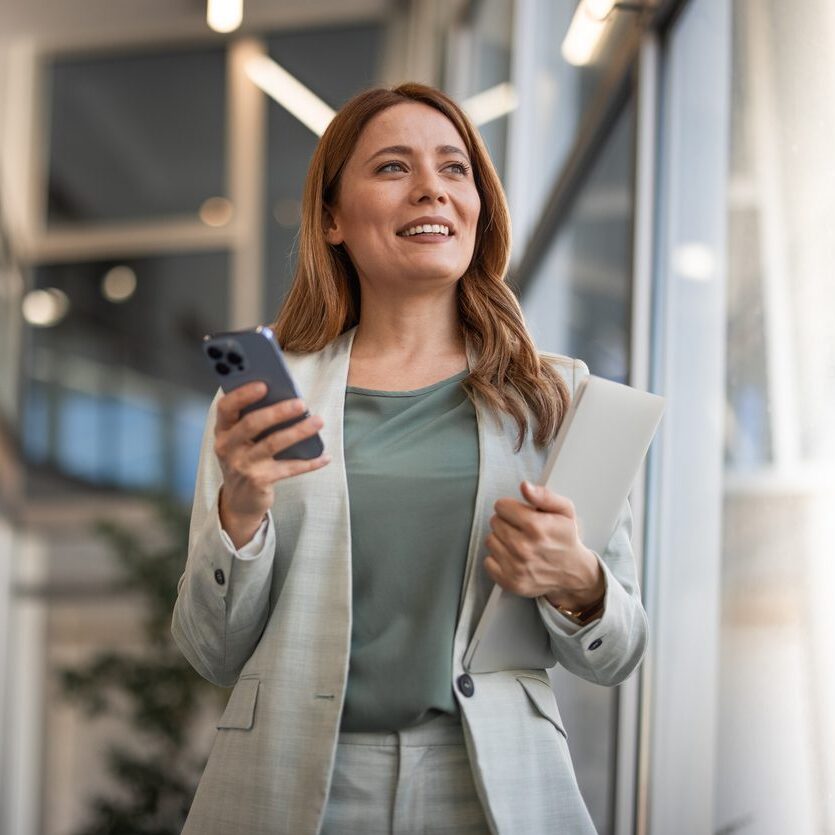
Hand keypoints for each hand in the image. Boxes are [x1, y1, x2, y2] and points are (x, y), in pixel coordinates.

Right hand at [213, 382, 330, 546]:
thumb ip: (254, 419)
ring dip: (298, 431)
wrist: (239, 501)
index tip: (264, 384)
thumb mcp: (241, 440)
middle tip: (301, 403)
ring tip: (318, 421)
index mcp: (223, 430)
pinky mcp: (259, 481)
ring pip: (273, 444)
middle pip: (252, 424)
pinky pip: (289, 468)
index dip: (243, 394)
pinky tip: (325, 456)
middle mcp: (228, 447)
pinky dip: (310, 462)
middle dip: (278, 411)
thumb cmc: (245, 459)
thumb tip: (286, 397)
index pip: (226, 407)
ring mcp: (242, 465)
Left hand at [484, 481, 604, 609]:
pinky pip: (488, 561)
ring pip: (490, 540)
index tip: (520, 514)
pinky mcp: (510, 581)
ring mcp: (516, 567)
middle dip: (506, 522)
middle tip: (521, 529)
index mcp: (536, 527)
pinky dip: (498, 559)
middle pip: (494, 522)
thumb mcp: (564, 511)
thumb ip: (544, 495)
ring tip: (518, 543)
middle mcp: (523, 548)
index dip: (511, 507)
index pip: (501, 506)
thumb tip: (525, 486)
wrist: (574, 572)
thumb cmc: (566, 539)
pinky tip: (513, 557)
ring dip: (501, 540)